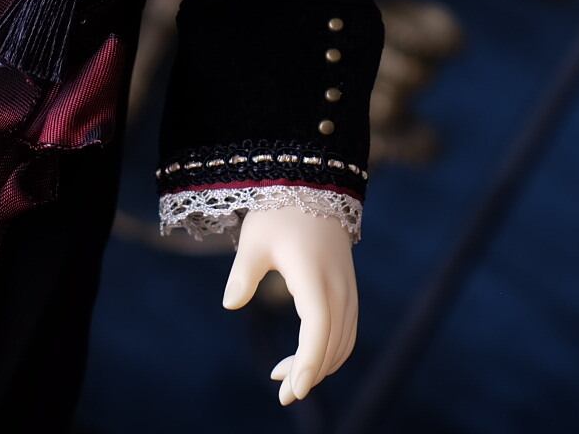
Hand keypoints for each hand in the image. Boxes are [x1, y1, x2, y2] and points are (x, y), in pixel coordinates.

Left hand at [220, 205, 358, 406]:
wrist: (312, 185)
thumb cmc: (279, 212)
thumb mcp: (255, 239)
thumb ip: (243, 272)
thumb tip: (230, 303)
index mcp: (314, 275)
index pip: (318, 328)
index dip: (308, 363)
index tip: (294, 390)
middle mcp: (338, 286)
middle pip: (332, 343)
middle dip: (310, 374)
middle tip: (281, 394)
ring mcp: (347, 288)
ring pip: (343, 341)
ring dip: (320, 365)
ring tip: (284, 377)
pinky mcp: (348, 288)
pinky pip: (346, 330)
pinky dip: (330, 351)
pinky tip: (304, 358)